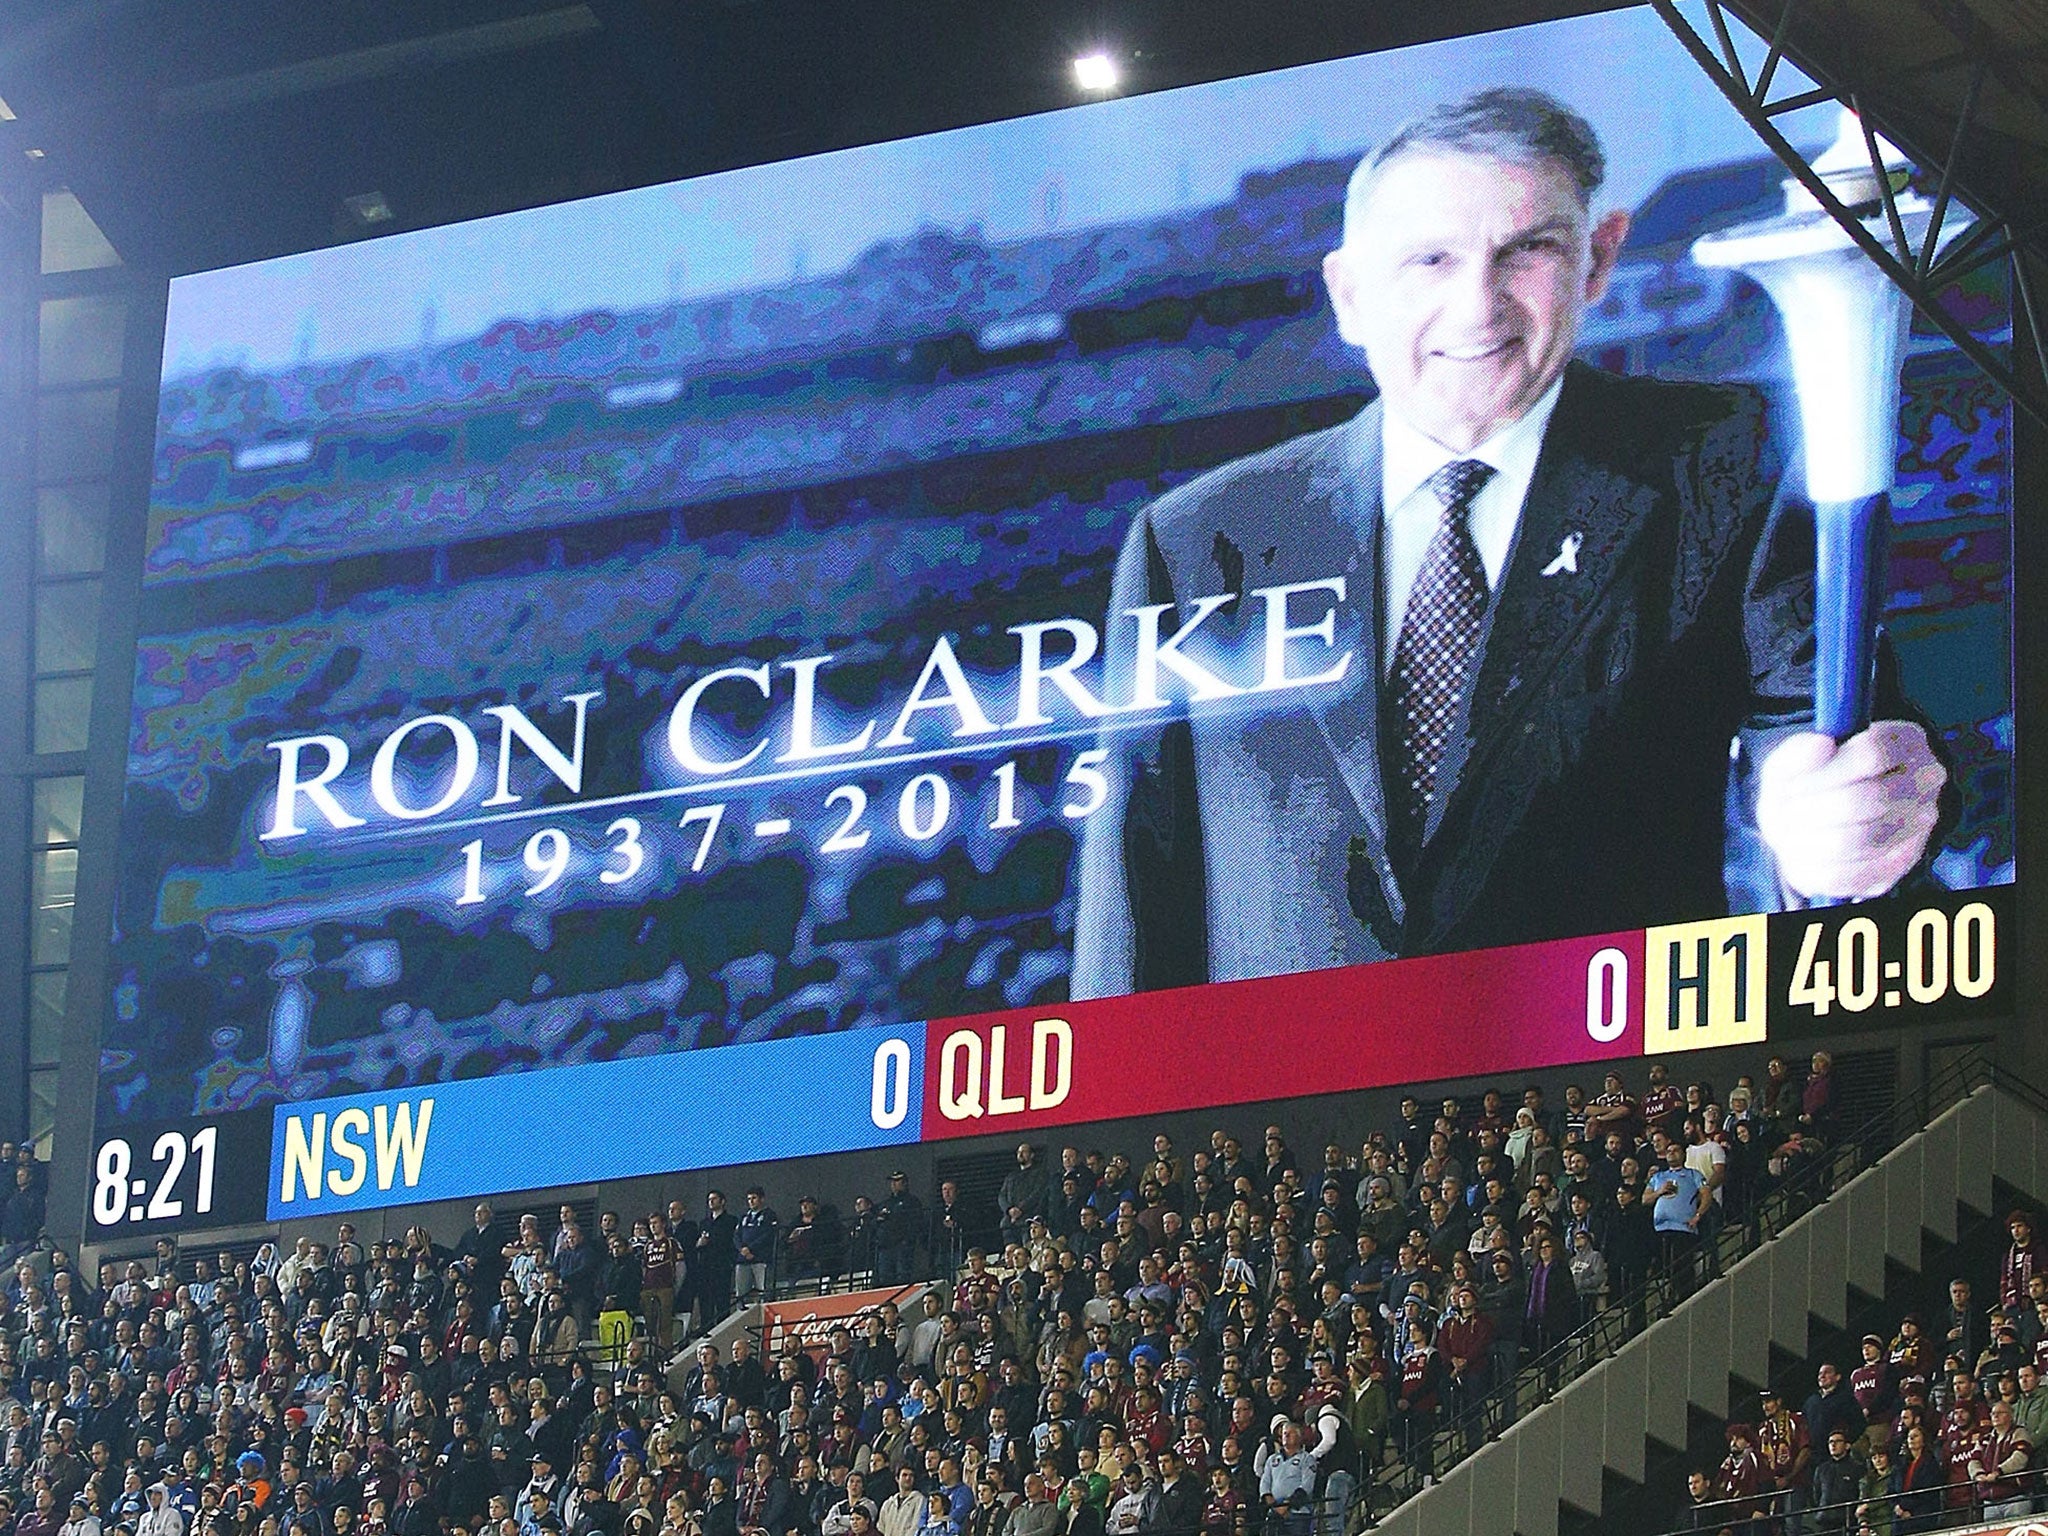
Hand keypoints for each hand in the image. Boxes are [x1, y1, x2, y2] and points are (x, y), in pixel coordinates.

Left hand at [1756, 723, 1944, 898]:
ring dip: (1812, 839)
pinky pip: (1855, 874)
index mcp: (1904, 742)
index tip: (1793, 785)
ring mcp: (1921, 824)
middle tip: (1786, 813)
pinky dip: (1819, 866)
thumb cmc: (1809, 784)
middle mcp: (1924, 782)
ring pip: (1862, 840)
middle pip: (1868, 799)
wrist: (1823, 821)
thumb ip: (1798, 751)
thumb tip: (1821, 744)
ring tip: (1792, 832)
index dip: (1825, 773)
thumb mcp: (1793, 760)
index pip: (1872, 754)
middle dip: (1813, 809)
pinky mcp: (1902, 864)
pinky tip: (1807, 852)